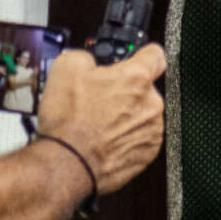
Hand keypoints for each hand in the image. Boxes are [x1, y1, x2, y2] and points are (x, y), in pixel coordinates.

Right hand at [34, 45, 165, 196]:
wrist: (66, 164)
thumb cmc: (68, 123)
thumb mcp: (66, 69)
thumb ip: (86, 57)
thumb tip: (90, 61)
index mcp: (136, 78)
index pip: (155, 55)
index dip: (142, 55)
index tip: (138, 59)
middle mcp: (151, 103)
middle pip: (144, 88)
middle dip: (125, 92)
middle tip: (100, 101)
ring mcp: (152, 130)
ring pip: (143, 115)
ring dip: (127, 116)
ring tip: (99, 125)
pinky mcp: (148, 153)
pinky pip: (141, 138)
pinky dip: (127, 139)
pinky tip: (105, 140)